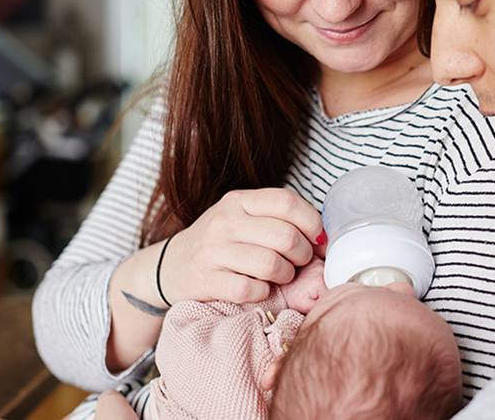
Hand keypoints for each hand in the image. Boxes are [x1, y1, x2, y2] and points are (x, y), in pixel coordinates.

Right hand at [159, 188, 324, 304]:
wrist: (170, 266)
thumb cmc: (221, 243)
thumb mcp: (243, 218)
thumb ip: (279, 220)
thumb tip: (324, 237)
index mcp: (239, 201)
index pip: (287, 202)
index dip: (312, 222)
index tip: (317, 238)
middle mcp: (225, 222)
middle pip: (285, 237)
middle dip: (302, 254)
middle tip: (298, 262)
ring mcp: (213, 251)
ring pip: (272, 264)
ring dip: (285, 275)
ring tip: (280, 276)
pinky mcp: (206, 281)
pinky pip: (251, 289)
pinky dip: (263, 292)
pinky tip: (259, 288)